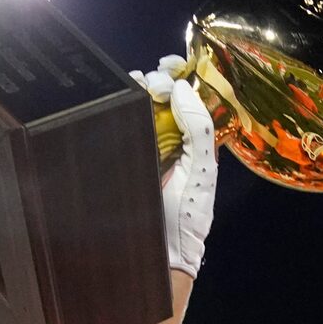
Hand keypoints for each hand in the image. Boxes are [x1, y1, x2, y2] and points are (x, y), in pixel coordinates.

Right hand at [136, 56, 216, 277]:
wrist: (160, 255)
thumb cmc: (187, 219)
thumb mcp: (202, 171)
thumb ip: (199, 130)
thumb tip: (182, 87)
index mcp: (193, 141)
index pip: (186, 98)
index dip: (179, 77)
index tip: (172, 68)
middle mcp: (170, 140)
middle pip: (161, 96)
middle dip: (157, 79)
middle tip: (154, 83)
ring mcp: (145, 147)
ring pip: (139, 105)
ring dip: (138, 88)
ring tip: (139, 88)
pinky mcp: (124, 155)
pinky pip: (120, 124)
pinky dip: (120, 105)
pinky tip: (121, 96)